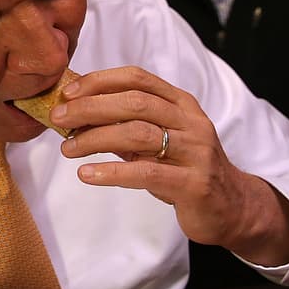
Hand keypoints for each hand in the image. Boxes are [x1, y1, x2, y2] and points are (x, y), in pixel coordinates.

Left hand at [51, 66, 288, 265]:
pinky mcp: (194, 183)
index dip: (100, 81)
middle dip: (90, 107)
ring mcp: (195, 151)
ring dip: (95, 139)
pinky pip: (147, 173)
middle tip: (58, 118)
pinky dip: (112, 172)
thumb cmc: (183, 169)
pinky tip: (87, 174)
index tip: (68, 92)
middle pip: (135, 103)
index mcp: (181, 104)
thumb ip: (125, 125)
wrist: (231, 209)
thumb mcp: (156, 142)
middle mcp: (191, 121)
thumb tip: (76, 114)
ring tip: (67, 148)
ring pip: (139, 134)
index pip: (138, 79)